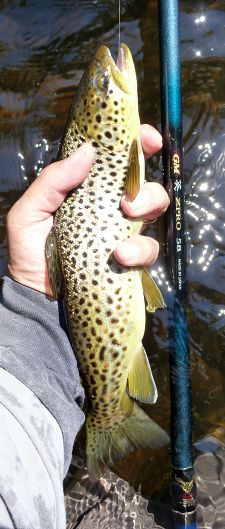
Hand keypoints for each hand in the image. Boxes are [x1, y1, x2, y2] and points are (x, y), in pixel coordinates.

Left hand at [7, 125, 168, 295]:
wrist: (36, 297)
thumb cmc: (29, 253)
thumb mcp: (29, 213)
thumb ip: (52, 181)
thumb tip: (87, 151)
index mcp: (86, 190)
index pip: (116, 161)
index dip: (137, 144)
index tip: (147, 139)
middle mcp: (108, 207)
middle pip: (143, 183)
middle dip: (145, 184)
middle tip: (129, 198)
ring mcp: (122, 233)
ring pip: (153, 210)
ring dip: (147, 209)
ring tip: (127, 218)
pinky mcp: (131, 260)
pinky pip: (149, 249)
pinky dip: (140, 250)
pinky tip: (121, 256)